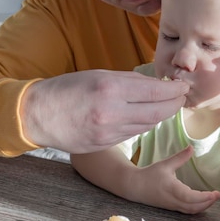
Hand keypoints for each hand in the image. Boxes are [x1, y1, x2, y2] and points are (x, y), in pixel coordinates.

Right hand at [21, 70, 188, 152]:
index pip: (155, 91)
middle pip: (157, 112)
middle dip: (174, 104)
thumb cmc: (66, 89)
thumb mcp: (98, 75)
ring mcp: (108, 132)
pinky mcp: (105, 145)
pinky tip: (147, 116)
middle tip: (182, 96)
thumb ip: (129, 81)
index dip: (174, 90)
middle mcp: (111, 113)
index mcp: (110, 89)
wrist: (36, 115)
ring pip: (147, 125)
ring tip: (167, 104)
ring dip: (161, 115)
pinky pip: (133, 133)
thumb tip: (156, 83)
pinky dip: (144, 124)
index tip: (183, 86)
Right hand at [128, 146, 219, 213]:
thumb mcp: (165, 164)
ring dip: (204, 206)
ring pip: (191, 210)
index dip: (204, 197)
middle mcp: (173, 200)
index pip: (191, 197)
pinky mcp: (172, 207)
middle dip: (208, 202)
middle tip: (218, 195)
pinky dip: (197, 208)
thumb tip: (192, 147)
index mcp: (172, 189)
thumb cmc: (150, 174)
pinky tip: (203, 202)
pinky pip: (187, 210)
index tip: (215, 193)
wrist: (134, 186)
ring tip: (213, 198)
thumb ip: (180, 157)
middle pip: (194, 207)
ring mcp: (172, 205)